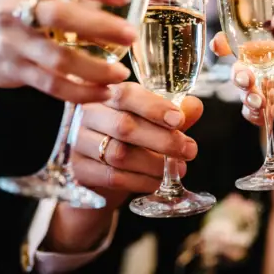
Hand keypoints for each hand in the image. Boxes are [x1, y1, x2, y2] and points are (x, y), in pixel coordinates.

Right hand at [0, 0, 135, 102]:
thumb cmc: (11, 11)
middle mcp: (16, 12)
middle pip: (58, 17)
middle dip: (99, 26)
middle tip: (130, 34)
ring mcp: (14, 44)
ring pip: (57, 58)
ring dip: (94, 69)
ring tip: (121, 74)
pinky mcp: (16, 72)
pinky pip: (51, 85)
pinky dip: (80, 92)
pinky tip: (104, 93)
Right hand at [44, 82, 202, 252]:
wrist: (101, 173)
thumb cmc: (132, 137)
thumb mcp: (154, 121)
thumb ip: (174, 113)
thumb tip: (194, 106)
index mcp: (107, 93)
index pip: (126, 94)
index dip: (154, 106)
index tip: (180, 120)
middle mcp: (88, 114)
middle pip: (123, 126)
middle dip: (162, 140)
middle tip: (189, 150)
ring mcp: (78, 142)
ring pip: (118, 154)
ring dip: (154, 163)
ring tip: (179, 168)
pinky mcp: (78, 169)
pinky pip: (112, 177)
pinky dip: (141, 181)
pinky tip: (158, 181)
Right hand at [210, 32, 273, 145]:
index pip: (253, 42)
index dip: (231, 41)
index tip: (219, 44)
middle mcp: (268, 69)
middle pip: (242, 65)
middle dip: (238, 71)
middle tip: (245, 78)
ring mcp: (265, 90)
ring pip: (243, 88)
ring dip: (245, 92)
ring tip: (258, 100)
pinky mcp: (265, 111)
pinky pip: (250, 111)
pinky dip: (253, 111)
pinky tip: (263, 112)